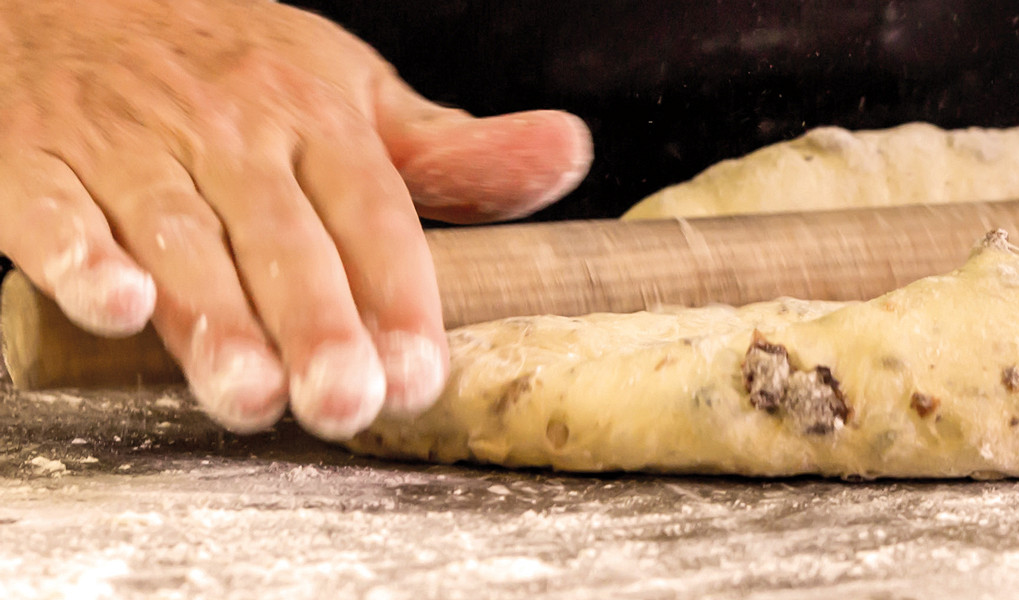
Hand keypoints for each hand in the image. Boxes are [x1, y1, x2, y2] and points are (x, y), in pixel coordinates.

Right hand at [0, 0, 593, 437]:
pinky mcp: (27, 161)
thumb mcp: (344, 90)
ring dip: (216, 318)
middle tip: (345, 403)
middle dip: (317, 325)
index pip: (372, 213)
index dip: (399, 295)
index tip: (421, 373)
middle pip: (282, 238)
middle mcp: (225, 130)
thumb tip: (568, 152)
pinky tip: (117, 306)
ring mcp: (124, 144)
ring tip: (250, 396)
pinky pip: (52, 212)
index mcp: (311, 115)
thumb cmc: (222, 65)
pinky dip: (80, 258)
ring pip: (177, 237)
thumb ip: (447, 151)